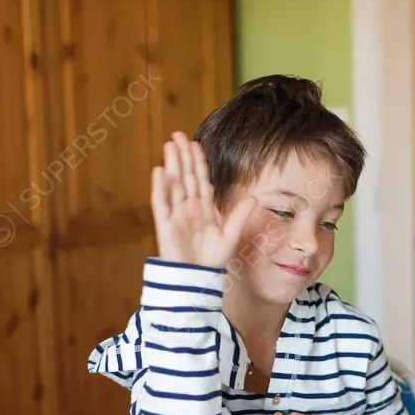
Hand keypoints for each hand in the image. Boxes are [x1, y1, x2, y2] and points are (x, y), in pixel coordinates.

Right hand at [150, 132, 256, 266]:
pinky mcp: (166, 225)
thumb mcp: (231, 235)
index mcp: (203, 208)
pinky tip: (160, 171)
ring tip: (170, 145)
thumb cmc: (212, 259)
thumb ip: (240, 216)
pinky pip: (162, 203)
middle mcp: (188, 208)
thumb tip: (255, 197)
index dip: (198, 162)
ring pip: (173, 184)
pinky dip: (160, 187)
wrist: (197, 279)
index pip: (200, 180)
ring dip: (172, 165)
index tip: (195, 144)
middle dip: (182, 156)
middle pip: (185, 177)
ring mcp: (176, 215)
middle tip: (178, 135)